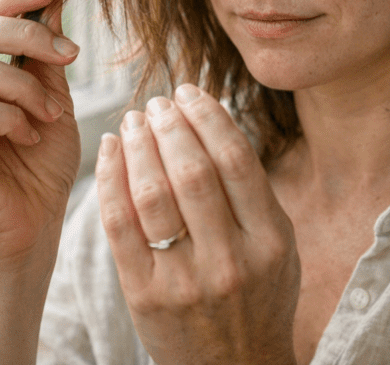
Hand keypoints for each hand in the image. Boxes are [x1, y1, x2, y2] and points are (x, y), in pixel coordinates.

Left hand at [96, 84, 299, 364]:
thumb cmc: (258, 296)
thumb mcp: (279, 247)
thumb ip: (255, 195)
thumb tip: (213, 123)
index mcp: (271, 240)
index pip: (235, 160)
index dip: (208, 117)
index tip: (190, 93)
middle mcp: (231, 260)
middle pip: (193, 171)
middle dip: (170, 125)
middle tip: (157, 102)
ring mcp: (186, 281)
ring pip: (153, 194)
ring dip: (138, 146)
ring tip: (132, 121)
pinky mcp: (145, 297)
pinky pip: (119, 226)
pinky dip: (110, 180)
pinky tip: (110, 153)